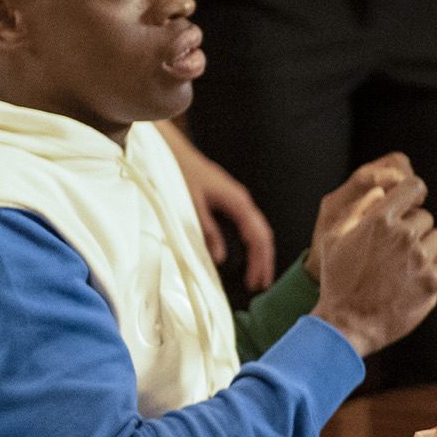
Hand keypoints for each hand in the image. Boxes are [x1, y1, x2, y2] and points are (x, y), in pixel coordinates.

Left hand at [165, 125, 274, 290]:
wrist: (172, 151)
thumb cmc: (180, 173)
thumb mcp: (191, 205)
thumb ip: (207, 231)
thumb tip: (220, 258)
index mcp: (237, 202)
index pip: (258, 236)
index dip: (259, 261)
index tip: (256, 282)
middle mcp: (241, 201)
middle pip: (263, 234)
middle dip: (264, 260)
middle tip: (262, 285)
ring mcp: (236, 200)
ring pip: (256, 230)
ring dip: (258, 253)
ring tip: (256, 275)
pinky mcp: (228, 201)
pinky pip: (246, 225)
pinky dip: (249, 243)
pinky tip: (244, 254)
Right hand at [310, 168, 436, 355]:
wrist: (346, 323)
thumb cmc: (338, 280)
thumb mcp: (334, 238)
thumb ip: (358, 210)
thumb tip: (380, 192)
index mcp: (379, 220)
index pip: (414, 187)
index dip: (414, 193)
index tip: (411, 206)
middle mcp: (403, 235)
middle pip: (426, 218)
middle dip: (415, 230)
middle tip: (398, 251)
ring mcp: (420, 259)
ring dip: (428, 249)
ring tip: (409, 266)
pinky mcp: (432, 282)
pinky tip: (423, 278)